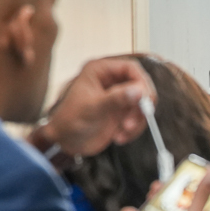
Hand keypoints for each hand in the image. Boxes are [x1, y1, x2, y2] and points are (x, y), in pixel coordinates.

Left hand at [34, 57, 154, 157]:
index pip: (131, 68)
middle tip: (132, 122)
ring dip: (137, 121)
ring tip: (123, 132)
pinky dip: (134, 130)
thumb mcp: (92, 108)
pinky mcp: (122, 113)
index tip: (145, 100)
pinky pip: (138, 118)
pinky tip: (119, 137)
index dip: (142, 83)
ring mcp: (118, 97)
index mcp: (100, 71)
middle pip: (141, 86)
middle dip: (141, 106)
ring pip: (142, 104)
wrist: (65, 142)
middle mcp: (111, 81)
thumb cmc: (70, 120)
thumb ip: (116, 98)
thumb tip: (139, 91)